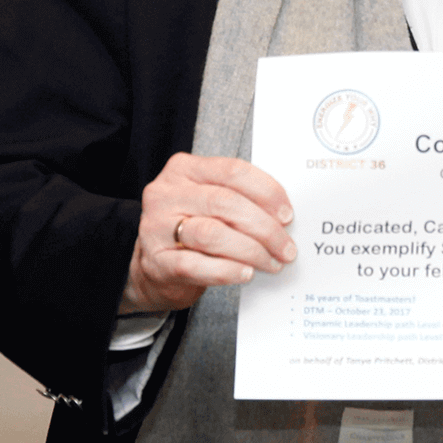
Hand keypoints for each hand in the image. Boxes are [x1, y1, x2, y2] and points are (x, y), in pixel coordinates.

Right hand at [118, 152, 296, 313]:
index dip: (267, 192)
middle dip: (264, 227)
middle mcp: (166, 194)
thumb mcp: (211, 201)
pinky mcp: (156, 261)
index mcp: (184, 169)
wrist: (155, 267)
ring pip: (212, 234)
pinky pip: (196, 265)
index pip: (233, 171)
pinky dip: (227, 270)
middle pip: (225, 203)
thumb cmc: (193, 227)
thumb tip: (283, 215)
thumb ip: (240, 198)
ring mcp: (156, 228)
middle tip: (286, 247)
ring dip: (251, 251)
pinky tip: (246, 273)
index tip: (287, 214)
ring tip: (272, 262)